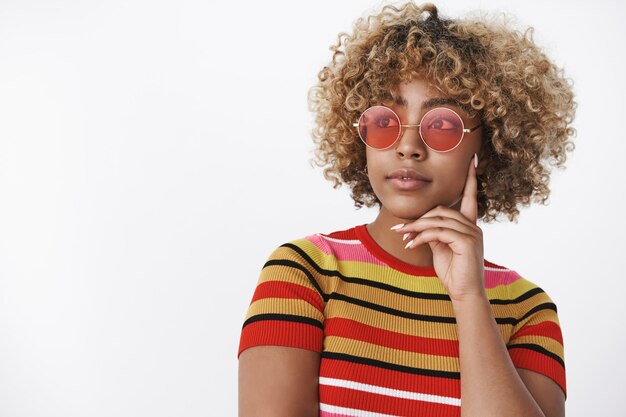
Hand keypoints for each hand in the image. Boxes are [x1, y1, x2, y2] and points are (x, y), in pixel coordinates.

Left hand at [392, 154, 484, 301]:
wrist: (464, 294)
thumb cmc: (453, 273)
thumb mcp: (440, 248)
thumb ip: (434, 232)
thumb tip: (421, 223)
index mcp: (469, 225)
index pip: (470, 196)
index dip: (470, 178)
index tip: (472, 158)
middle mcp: (473, 227)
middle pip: (442, 210)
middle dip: (418, 219)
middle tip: (399, 229)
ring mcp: (472, 234)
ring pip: (438, 220)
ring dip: (416, 227)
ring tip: (402, 237)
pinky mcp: (467, 243)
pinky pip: (438, 232)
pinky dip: (421, 237)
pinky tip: (410, 245)